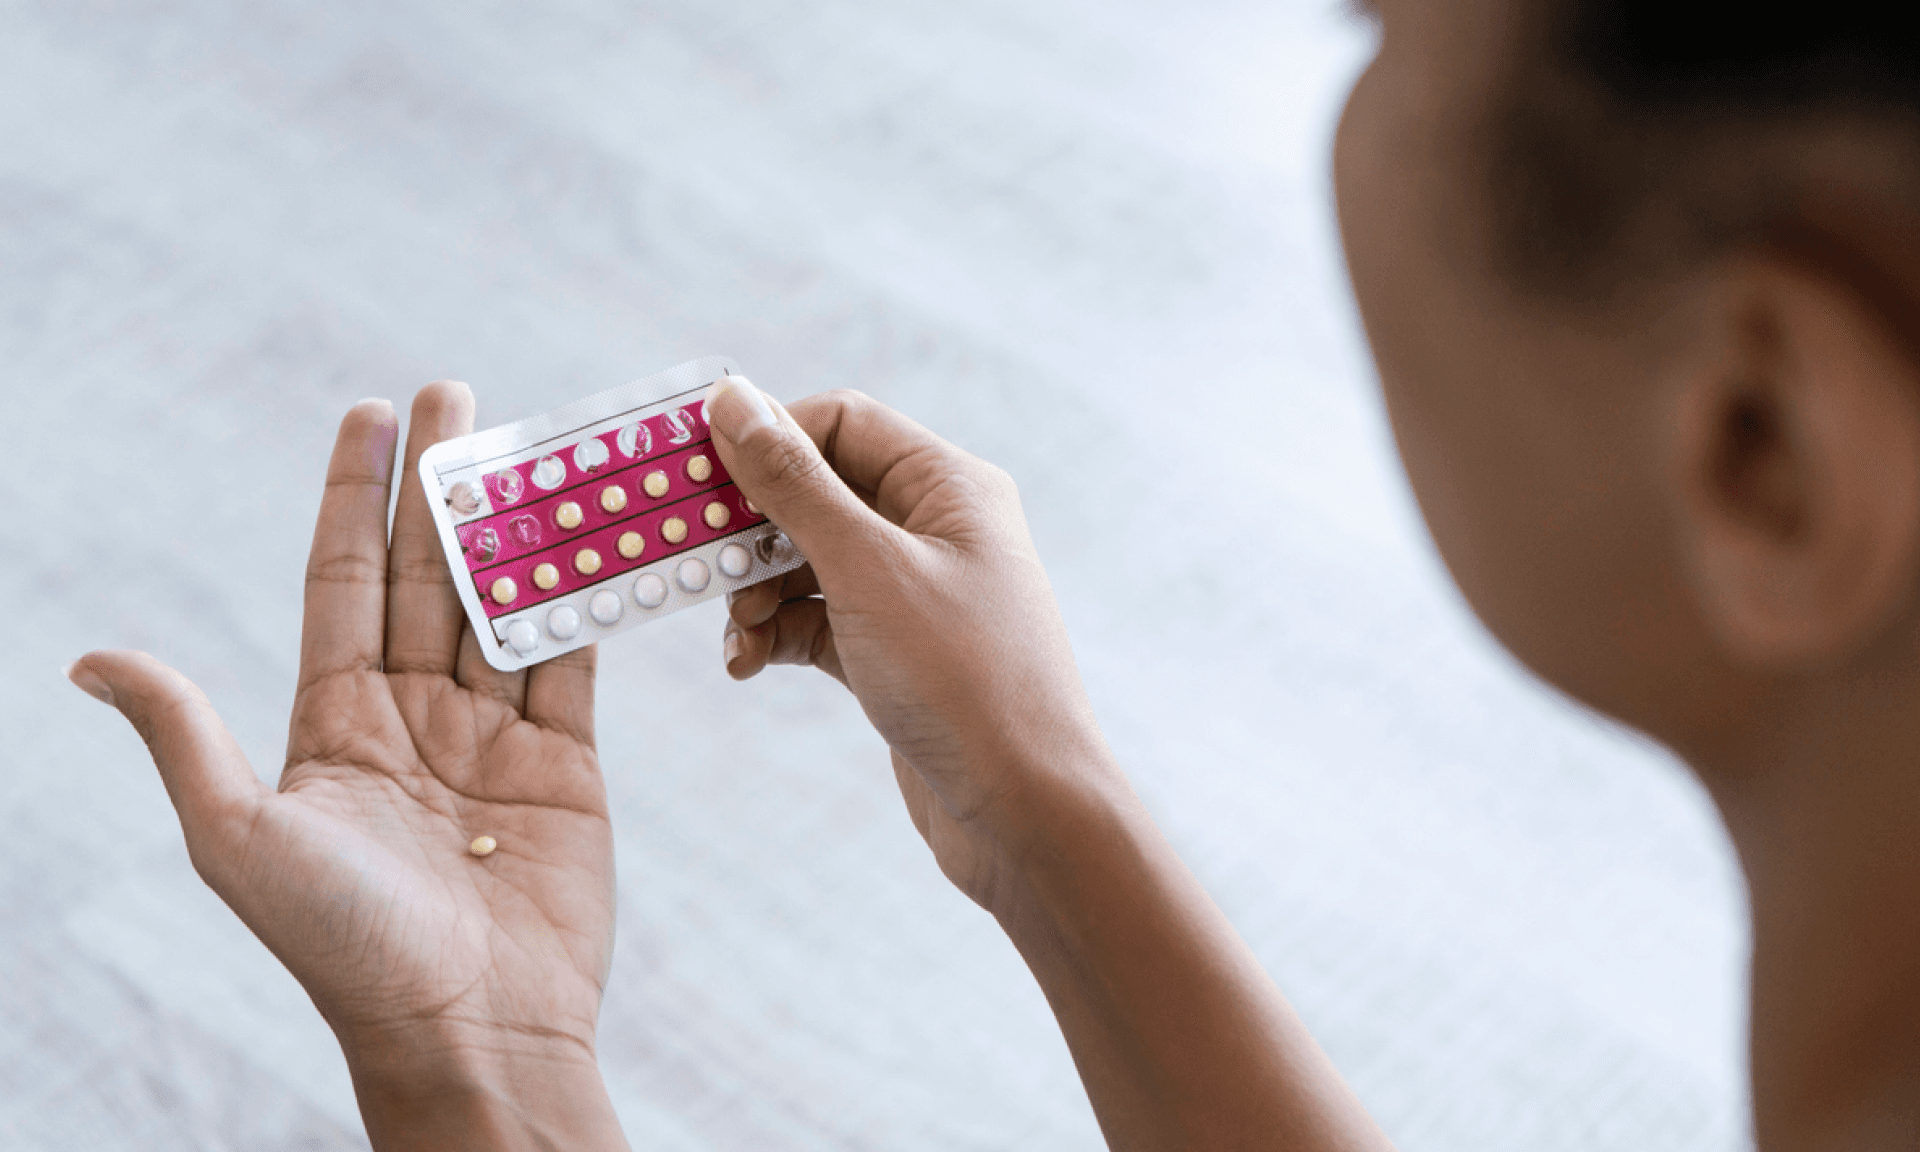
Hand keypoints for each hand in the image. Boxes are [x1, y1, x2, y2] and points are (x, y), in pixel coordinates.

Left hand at [66, 383, 627, 1150]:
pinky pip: (574, 659)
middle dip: (441, 485)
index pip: (342, 583)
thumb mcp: (241, 837)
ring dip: (518, 525)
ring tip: (533, 444)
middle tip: (458, 394)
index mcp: (336, 725)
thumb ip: (186, 736)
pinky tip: (592, 535)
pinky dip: (586, 595)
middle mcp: (414, 718)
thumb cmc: (346, 948)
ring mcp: (495, 737)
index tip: (370, 410)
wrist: (472, 1032)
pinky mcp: (567, 763)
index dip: (353, 496)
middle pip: (426, 576)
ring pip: (505, 604)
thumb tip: (91, 660)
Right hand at [705, 377, 1127, 914]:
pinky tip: (747, 661)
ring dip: (756, 590)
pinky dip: (776, 633)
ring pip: (808, 562)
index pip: (840, 423)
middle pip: (818, 492)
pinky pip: (817, 620)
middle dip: (753, 527)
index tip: (697, 477)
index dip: (767, 441)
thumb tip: (734, 401)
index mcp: (949, 487)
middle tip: (699, 562)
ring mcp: (915, 594)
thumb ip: (794, 484)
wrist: (1024, 812)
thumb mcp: (866, 569)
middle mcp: (937, 529)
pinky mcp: (894, 653)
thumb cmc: (964, 678)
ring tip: (737, 632)